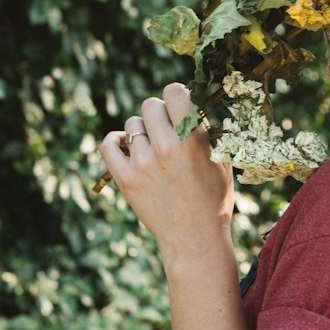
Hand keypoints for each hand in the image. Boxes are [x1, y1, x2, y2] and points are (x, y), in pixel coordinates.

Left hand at [97, 82, 233, 261]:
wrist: (194, 238)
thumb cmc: (213, 198)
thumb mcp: (221, 159)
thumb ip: (204, 129)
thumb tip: (188, 104)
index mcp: (192, 139)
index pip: (173, 92)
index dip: (177, 97)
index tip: (179, 107)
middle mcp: (165, 148)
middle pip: (150, 105)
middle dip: (160, 114)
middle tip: (167, 130)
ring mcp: (142, 163)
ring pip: (132, 124)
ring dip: (143, 131)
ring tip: (153, 148)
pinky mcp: (124, 179)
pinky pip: (108, 144)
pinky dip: (115, 141)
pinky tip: (126, 146)